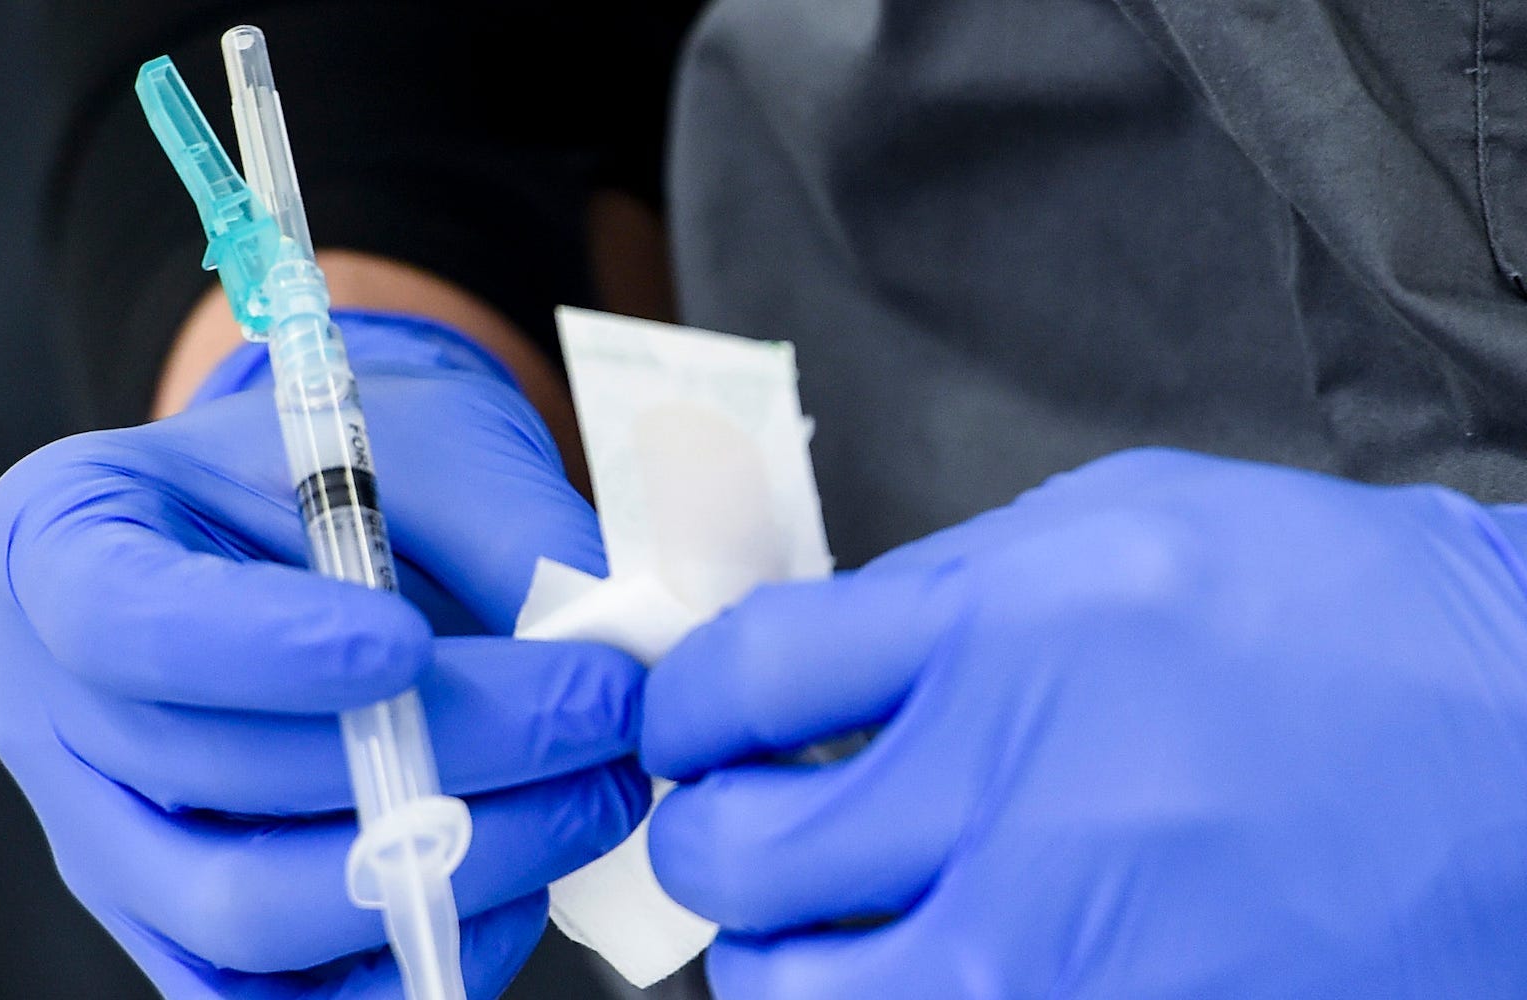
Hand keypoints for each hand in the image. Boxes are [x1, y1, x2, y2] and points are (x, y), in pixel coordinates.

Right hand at [0, 312, 647, 997]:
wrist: (328, 524)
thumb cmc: (361, 464)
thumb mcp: (424, 437)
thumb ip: (507, 529)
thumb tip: (614, 645)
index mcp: (61, 540)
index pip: (121, 620)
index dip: (261, 651)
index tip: (408, 644)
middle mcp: (48, 704)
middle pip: (209, 779)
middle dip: (435, 758)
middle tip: (603, 716)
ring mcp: (102, 835)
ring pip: (239, 913)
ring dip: (440, 869)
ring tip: (591, 797)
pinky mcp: (176, 926)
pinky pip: (272, 999)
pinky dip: (404, 959)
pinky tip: (515, 889)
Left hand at [642, 448, 1526, 997]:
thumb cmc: (1337, 622)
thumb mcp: (1123, 526)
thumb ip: (938, 595)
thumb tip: (796, 668)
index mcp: (1010, 632)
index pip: (741, 679)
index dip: (677, 708)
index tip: (688, 727)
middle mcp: (1022, 799)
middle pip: (734, 858)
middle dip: (712, 843)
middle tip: (745, 828)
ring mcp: (1067, 953)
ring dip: (782, 960)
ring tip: (825, 920)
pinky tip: (940, 958)